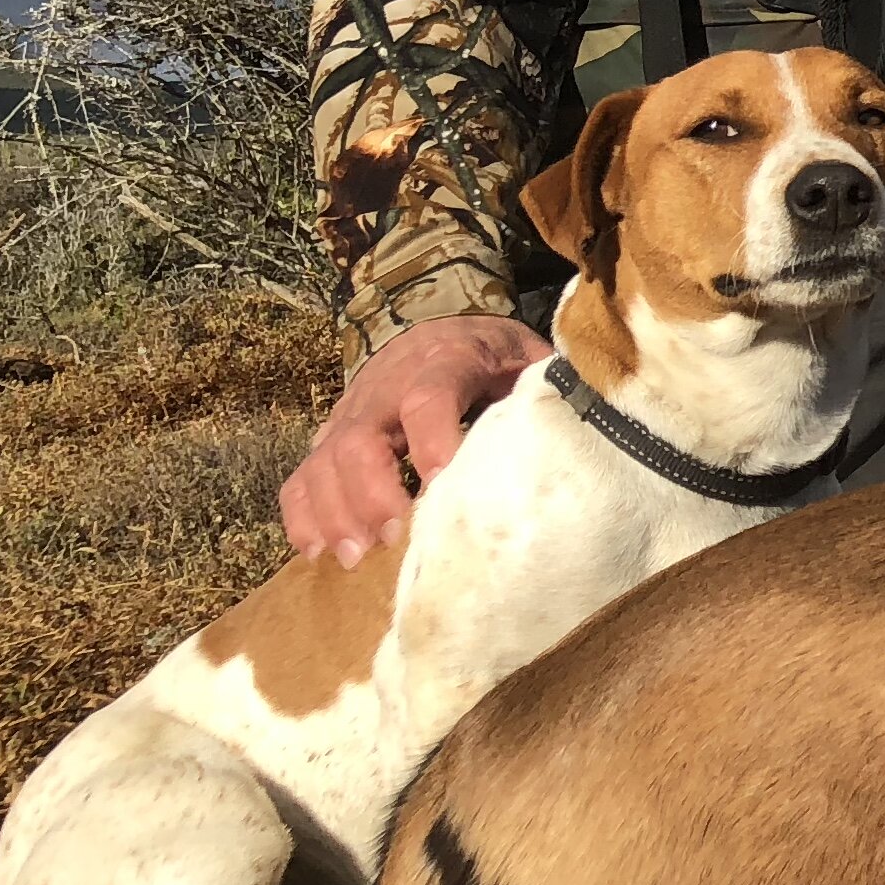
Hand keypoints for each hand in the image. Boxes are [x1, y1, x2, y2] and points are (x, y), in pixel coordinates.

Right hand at [280, 313, 549, 564]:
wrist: (438, 325)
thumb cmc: (493, 356)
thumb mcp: (526, 358)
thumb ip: (543, 390)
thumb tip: (583, 429)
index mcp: (447, 361)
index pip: (431, 396)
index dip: (433, 439)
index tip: (442, 484)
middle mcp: (387, 386)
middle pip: (361, 439)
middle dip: (373, 493)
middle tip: (394, 539)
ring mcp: (352, 413)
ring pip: (323, 461)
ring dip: (335, 513)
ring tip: (356, 558)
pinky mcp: (330, 437)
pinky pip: (301, 477)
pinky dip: (303, 516)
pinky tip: (319, 553)